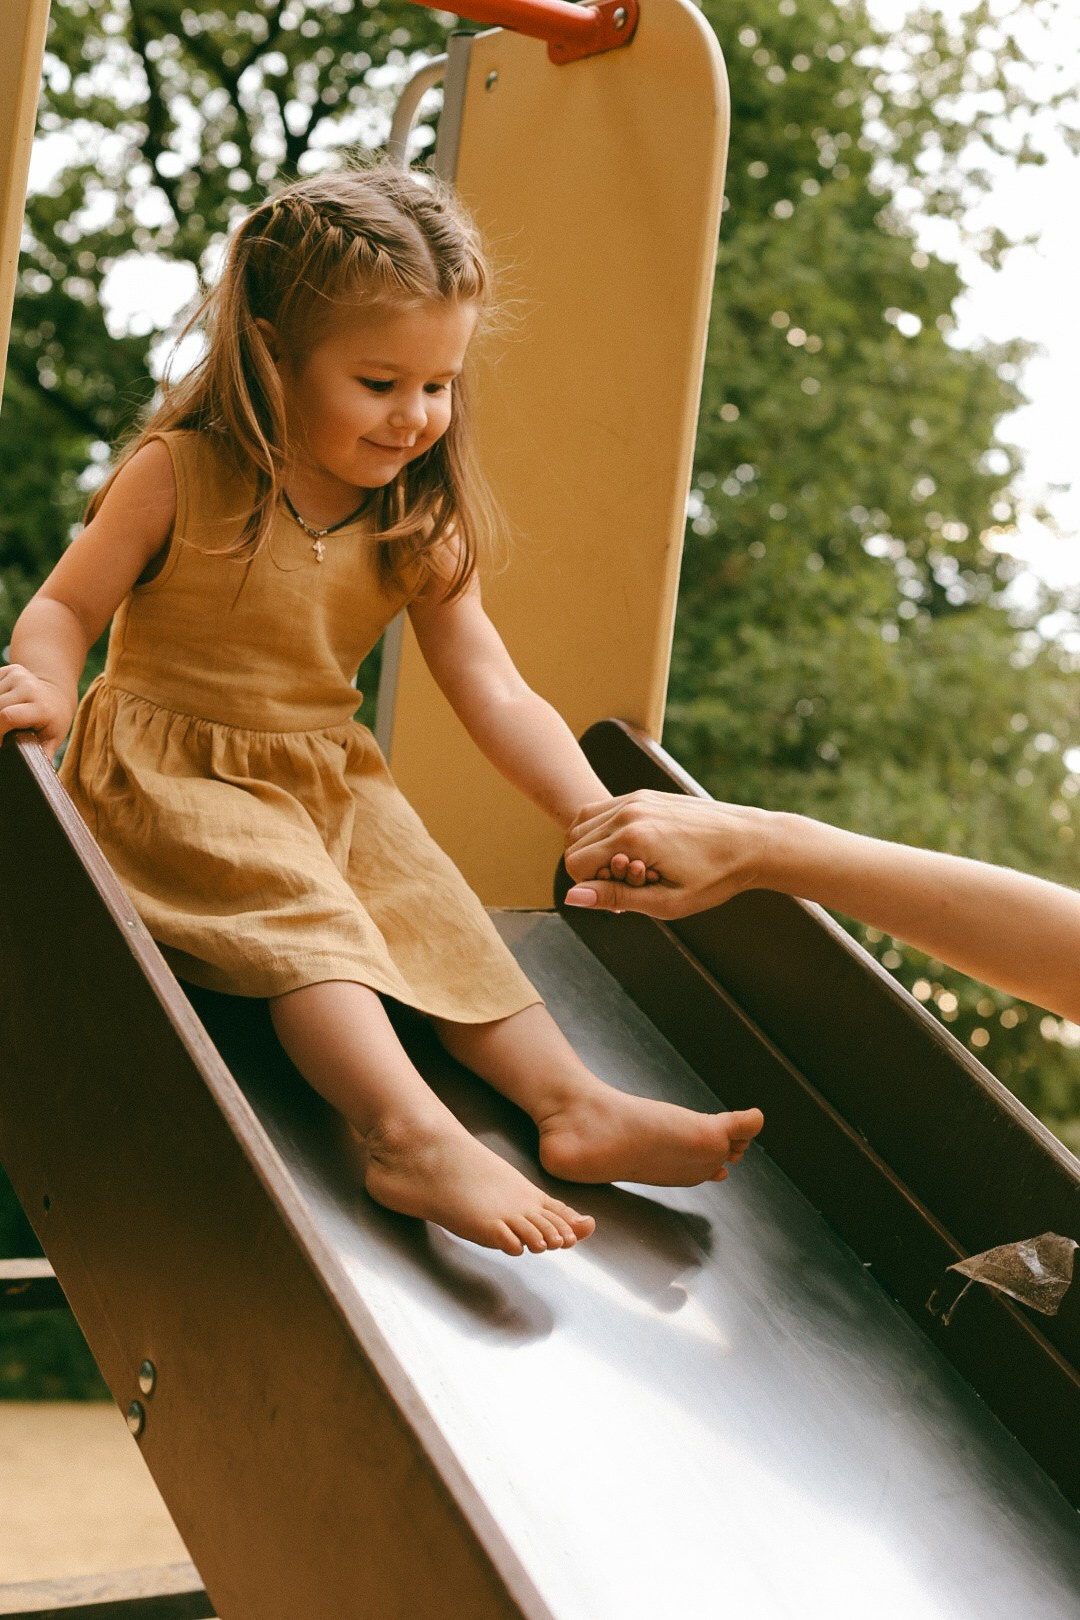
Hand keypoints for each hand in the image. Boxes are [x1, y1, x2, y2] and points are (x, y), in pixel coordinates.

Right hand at [0, 664, 75, 758]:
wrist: (56, 694)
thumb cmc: (53, 721)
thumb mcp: (53, 738)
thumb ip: (42, 755)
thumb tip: (38, 778)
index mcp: (42, 707)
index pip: (6, 717)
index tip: (0, 744)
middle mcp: (30, 687)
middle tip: (2, 735)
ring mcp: (19, 675)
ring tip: (5, 723)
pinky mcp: (9, 669)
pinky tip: (3, 706)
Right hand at [563, 791, 773, 918]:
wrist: (752, 841)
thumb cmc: (714, 877)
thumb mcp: (666, 901)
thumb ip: (615, 897)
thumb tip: (572, 897)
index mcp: (631, 839)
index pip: (575, 865)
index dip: (593, 887)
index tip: (626, 893)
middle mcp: (628, 812)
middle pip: (573, 843)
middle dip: (592, 868)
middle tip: (632, 881)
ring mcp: (635, 798)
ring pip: (582, 824)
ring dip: (594, 848)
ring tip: (632, 865)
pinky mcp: (644, 794)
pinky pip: (602, 810)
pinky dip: (604, 832)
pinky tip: (634, 850)